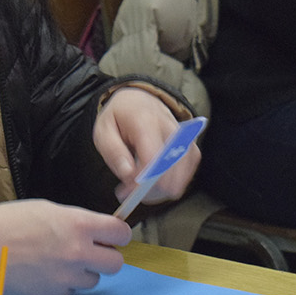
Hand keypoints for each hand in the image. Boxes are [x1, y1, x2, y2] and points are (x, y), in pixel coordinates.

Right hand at [0, 199, 129, 294]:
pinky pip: (70, 291)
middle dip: (106, 257)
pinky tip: (45, 272)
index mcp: (79, 225)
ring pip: (93, 280)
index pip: (121, 234)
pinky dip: (63, 284)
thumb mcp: (48, 209)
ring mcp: (66, 277)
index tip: (112, 236)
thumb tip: (95, 232)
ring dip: (83, 272)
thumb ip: (77, 222)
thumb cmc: (8, 222)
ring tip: (60, 261)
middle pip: (116, 264)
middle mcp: (78, 253)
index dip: (118, 235)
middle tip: (91, 252)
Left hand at [94, 87, 199, 205]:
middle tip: (138, 195)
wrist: (135, 99)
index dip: (145, 179)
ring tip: (151, 193)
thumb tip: (129, 175)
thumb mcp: (104, 132)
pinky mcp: (188, 138)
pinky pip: (192, 159)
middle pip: (173, 162)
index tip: (131, 191)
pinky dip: (182, 175)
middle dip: (157, 185)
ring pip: (185, 162)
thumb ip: (114, 153)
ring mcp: (181, 130)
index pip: (152, 155)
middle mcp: (167, 124)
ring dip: (170, 183)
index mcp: (143, 120)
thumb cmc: (118, 117)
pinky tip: (165, 183)